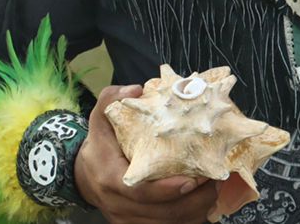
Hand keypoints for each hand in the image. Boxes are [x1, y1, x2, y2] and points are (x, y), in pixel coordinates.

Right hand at [77, 85, 219, 223]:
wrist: (83, 176)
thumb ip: (111, 100)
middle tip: (216, 181)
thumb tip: (135, 89)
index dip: (167, 190)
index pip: (140, 193)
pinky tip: (204, 204)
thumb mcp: (99, 120)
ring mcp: (127, 219)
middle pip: (161, 214)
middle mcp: (118, 205)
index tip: (193, 179)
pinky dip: (188, 219)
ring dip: (195, 212)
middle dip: (193, 201)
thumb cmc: (100, 145)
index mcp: (110, 179)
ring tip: (215, 191)